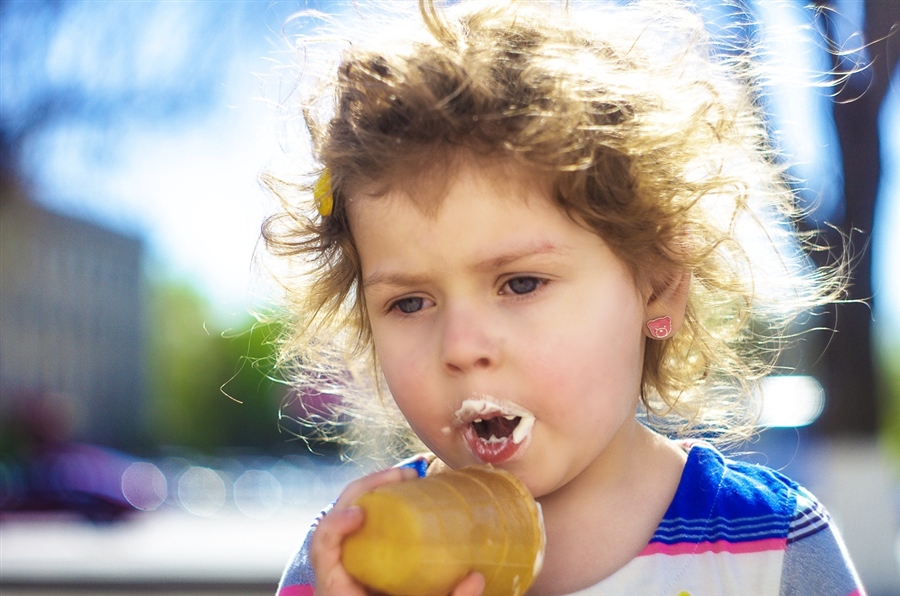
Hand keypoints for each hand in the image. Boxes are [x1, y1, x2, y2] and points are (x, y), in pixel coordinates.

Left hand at [309, 466, 484, 595]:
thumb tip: (478, 578)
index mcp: (337, 591)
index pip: (323, 545)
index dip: (336, 523)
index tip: (361, 513)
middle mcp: (335, 576)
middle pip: (336, 518)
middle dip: (368, 488)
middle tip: (407, 475)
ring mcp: (346, 569)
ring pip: (348, 520)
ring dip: (375, 494)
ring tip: (409, 481)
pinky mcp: (359, 569)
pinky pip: (363, 533)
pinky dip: (381, 513)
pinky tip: (407, 504)